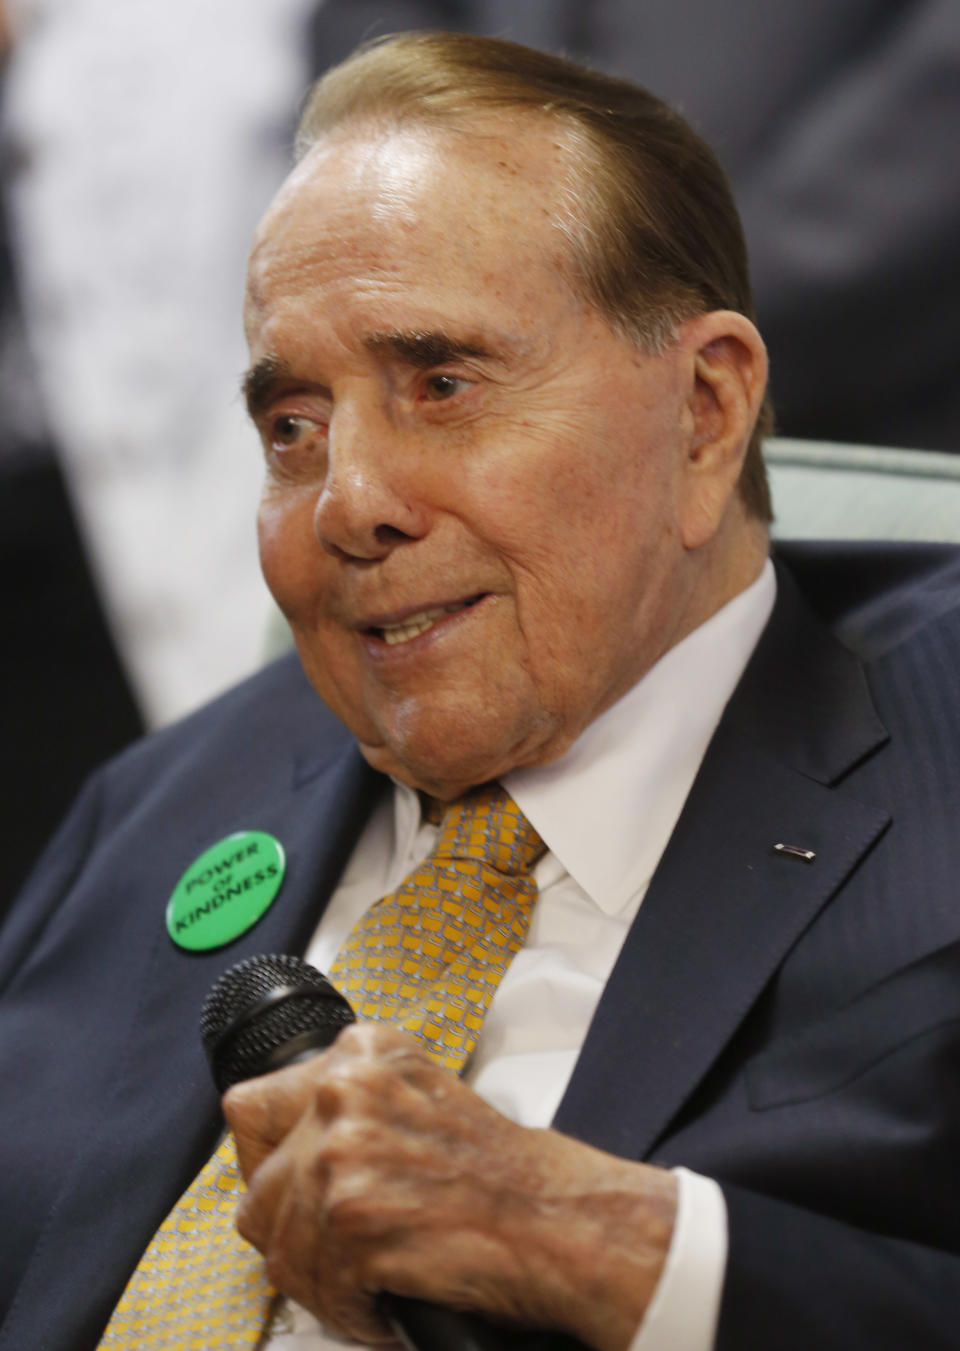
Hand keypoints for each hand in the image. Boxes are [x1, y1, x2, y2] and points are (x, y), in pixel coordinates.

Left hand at [223, 1022, 676, 1348]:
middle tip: (346, 1254)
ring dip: (325, 1284)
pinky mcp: (354, 1219)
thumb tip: (276, 1148)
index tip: (290, 1192)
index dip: (267, 1164)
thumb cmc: (497, 1171)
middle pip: (259, 1192)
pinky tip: (387, 1300)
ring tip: (373, 1284)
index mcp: (359, 1053)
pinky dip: (351, 1312)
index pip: (250, 1107)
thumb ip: (349, 1106)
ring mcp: (345, 1153)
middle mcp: (344, 1091)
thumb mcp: (416, 1096)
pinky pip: (317, 1289)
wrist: (556, 1218)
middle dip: (297, 1237)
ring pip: (281, 1250)